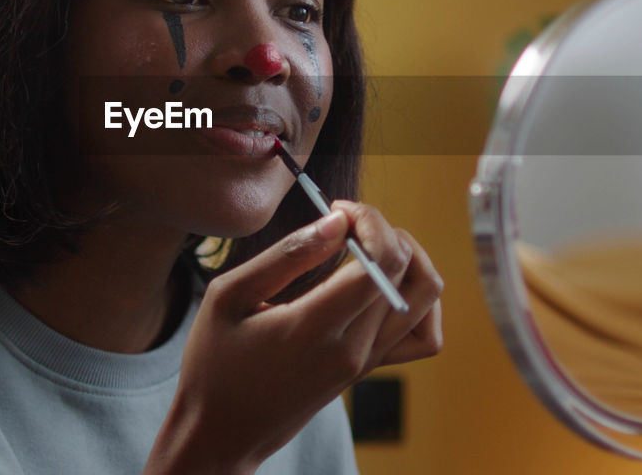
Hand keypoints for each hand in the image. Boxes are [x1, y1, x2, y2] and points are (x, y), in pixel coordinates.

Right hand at [144, 201, 442, 474]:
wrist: (222, 432)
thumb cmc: (214, 364)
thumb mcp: (230, 297)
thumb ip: (288, 255)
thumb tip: (337, 221)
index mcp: (317, 328)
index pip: (382, 261)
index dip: (369, 220)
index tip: (337, 209)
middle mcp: (354, 348)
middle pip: (408, 270)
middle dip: (382, 229)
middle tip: (343, 223)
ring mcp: (368, 362)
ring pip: (427, 297)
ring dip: (409, 258)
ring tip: (367, 248)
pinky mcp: (370, 369)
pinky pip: (423, 334)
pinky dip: (418, 301)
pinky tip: (382, 286)